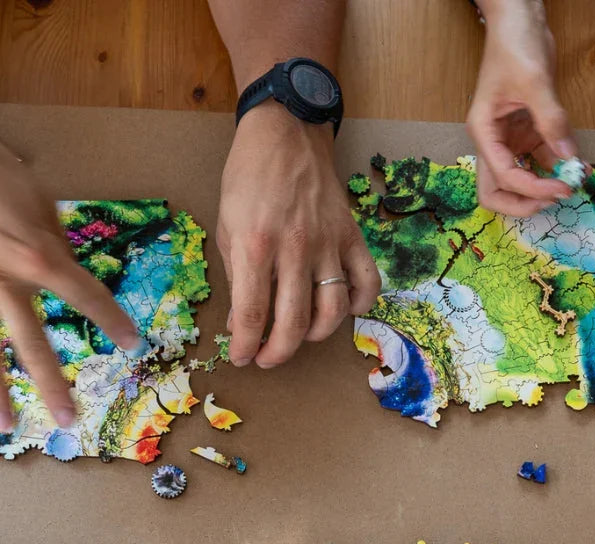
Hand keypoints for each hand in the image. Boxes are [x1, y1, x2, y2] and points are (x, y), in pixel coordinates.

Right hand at [0, 87, 143, 431]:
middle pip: (32, 340)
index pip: (83, 295)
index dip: (111, 320)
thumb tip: (67, 270)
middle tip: (68, 419)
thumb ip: (55, 240)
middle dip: (51, 383)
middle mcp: (2, 279)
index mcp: (36, 254)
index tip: (132, 344)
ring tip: (5, 427)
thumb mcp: (37, 196)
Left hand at [217, 102, 380, 367]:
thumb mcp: (227, 227)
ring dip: (314, 335)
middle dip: (276, 352)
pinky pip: (367, 282)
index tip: (240, 357)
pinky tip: (342, 309)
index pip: (251, 314)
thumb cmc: (249, 179)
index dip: (245, 345)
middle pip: (292, 322)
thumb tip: (242, 321)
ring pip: (332, 311)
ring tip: (298, 337)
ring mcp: (328, 243)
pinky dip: (359, 305)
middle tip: (266, 358)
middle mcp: (294, 248)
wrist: (286, 133)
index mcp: (255, 245)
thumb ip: (237, 276)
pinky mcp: (351, 237)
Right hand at [466, 0, 576, 215]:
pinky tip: (578, 166)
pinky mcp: (528, 132)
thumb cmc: (514, 44)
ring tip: (572, 183)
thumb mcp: (534, 81)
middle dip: (523, 202)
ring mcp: (510, 139)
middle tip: (554, 199)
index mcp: (484, 132)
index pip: (503, 175)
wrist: (519, 18)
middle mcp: (493, 141)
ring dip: (542, 188)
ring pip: (519, 180)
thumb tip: (570, 157)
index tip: (561, 188)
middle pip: (497, 191)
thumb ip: (551, 121)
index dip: (531, 189)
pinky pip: (540, 159)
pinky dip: (556, 167)